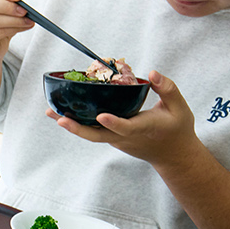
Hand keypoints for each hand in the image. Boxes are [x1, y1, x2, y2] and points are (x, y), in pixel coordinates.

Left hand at [47, 70, 229, 228]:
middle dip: (77, 128)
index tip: (101, 116)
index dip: (113, 123)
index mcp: (142, 129)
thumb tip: (152, 73)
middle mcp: (125, 137)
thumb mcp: (180, 108)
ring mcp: (116, 140)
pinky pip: (92, 132)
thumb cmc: (177, 129)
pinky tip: (61, 112)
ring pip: (91, 134)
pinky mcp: (112, 139)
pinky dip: (78, 123)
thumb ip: (168, 89)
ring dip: (70, 125)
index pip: (125, 127)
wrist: (173, 155)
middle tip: (58, 118)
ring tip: (49, 112)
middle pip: (97, 136)